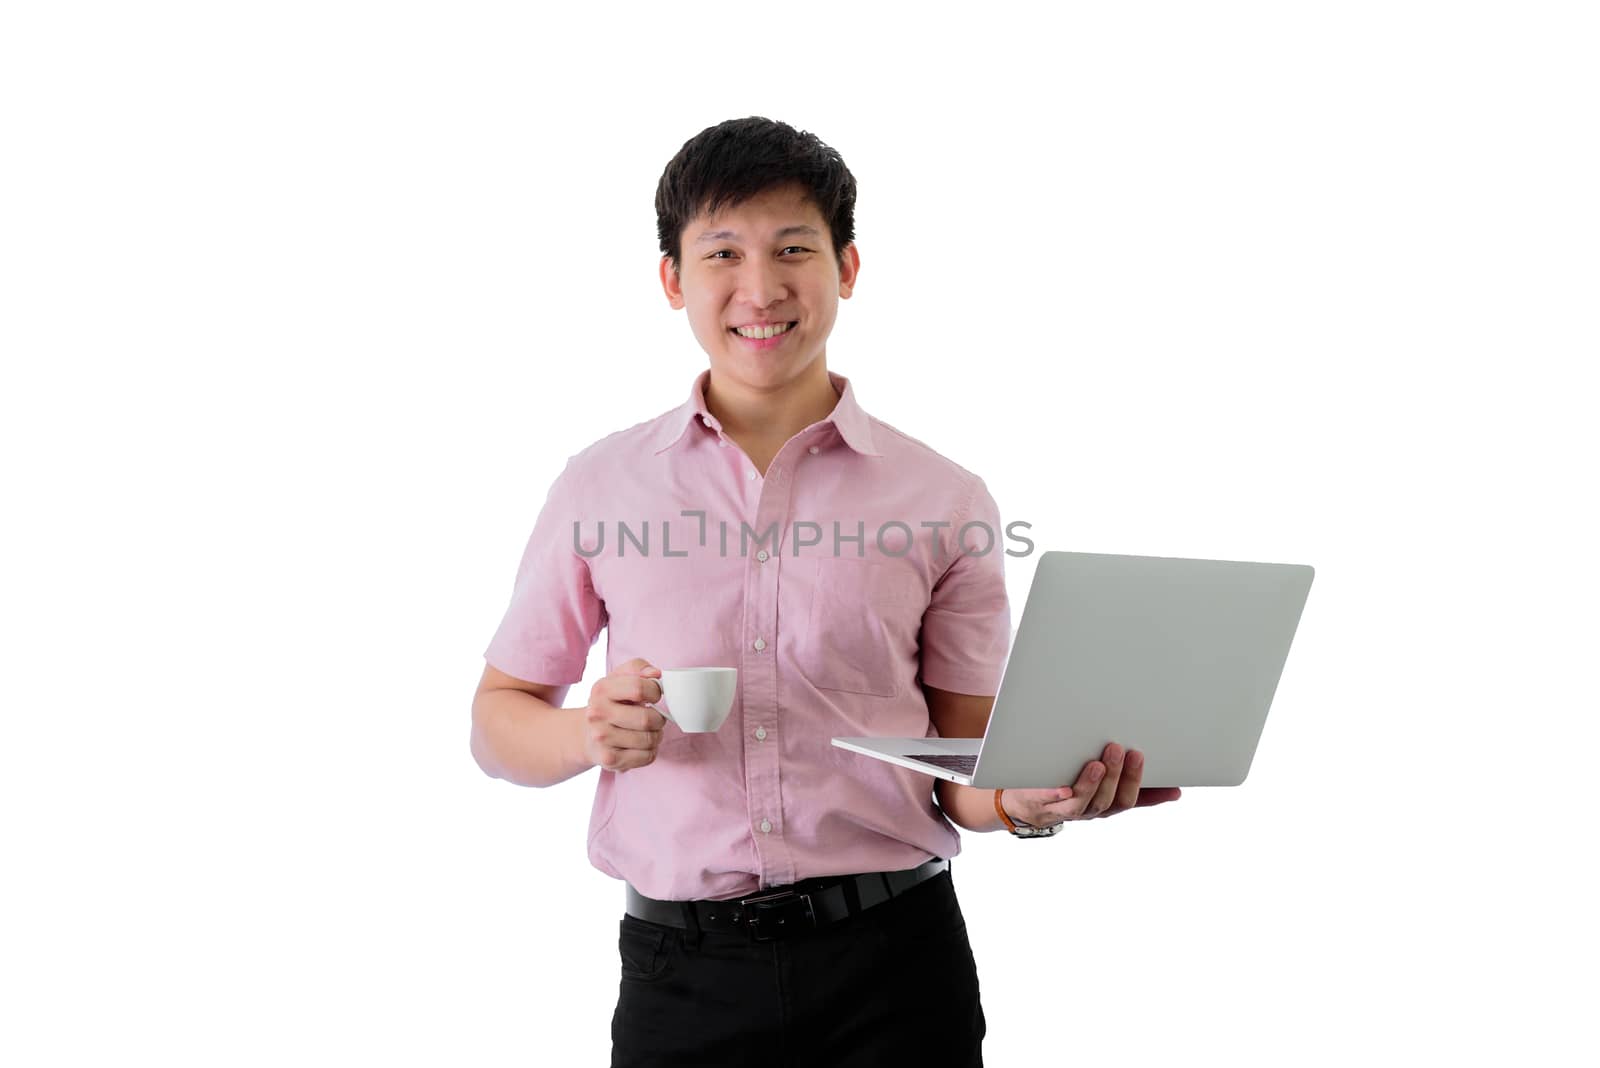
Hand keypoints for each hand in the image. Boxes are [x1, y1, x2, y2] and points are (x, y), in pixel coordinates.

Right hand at [581, 657, 668, 772]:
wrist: (586, 735)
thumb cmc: (611, 703)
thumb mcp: (619, 679)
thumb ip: (638, 668)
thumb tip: (656, 674)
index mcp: (601, 689)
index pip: (639, 688)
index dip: (655, 692)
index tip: (654, 696)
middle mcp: (597, 713)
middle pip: (646, 718)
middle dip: (659, 718)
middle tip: (654, 718)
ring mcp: (601, 738)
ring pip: (650, 739)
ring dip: (656, 736)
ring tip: (647, 732)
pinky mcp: (609, 759)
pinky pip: (647, 756)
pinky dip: (650, 751)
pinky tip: (640, 746)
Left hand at [1001, 743, 1181, 828]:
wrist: (1018, 801)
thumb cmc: (1062, 783)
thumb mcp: (1093, 779)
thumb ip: (1118, 772)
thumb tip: (1155, 767)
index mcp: (1105, 803)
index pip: (1134, 800)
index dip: (1154, 796)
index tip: (1173, 786)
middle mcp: (1089, 809)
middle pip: (1112, 801)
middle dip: (1122, 778)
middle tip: (1126, 752)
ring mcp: (1065, 808)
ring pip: (1085, 802)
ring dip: (1094, 783)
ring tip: (1099, 762)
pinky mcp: (1041, 802)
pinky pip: (1051, 800)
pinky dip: (1059, 794)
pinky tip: (1064, 785)